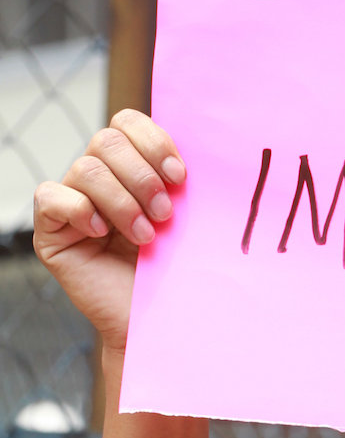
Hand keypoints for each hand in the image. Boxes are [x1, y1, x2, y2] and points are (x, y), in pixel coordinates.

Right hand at [33, 109, 184, 354]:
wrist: (160, 315)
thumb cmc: (177, 263)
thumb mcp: (186, 213)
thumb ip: (180, 178)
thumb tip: (199, 145)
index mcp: (132, 164)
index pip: (128, 122)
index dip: (153, 141)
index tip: (180, 176)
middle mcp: (99, 176)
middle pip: (107, 139)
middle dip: (142, 176)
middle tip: (165, 212)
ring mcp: (73, 201)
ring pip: (87, 168)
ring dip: (122, 201)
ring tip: (145, 234)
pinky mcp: (51, 229)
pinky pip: (51, 197)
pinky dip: (81, 210)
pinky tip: (102, 234)